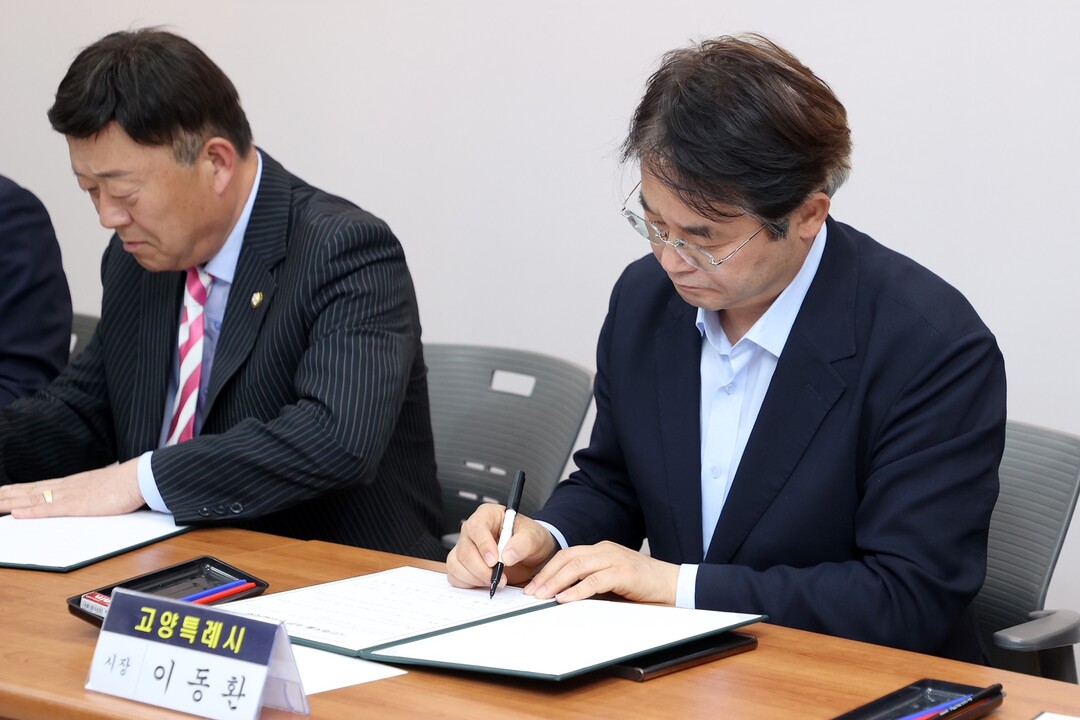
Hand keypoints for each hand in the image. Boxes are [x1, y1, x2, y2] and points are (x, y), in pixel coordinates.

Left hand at [0, 458, 144, 517]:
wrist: (139, 478)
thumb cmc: (125, 483)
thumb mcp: (101, 487)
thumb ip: (89, 492)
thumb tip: (86, 496)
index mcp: (71, 484)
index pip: (36, 487)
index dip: (16, 490)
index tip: (1, 492)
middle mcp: (66, 487)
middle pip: (28, 492)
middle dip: (5, 496)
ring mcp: (70, 495)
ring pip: (32, 500)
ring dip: (9, 503)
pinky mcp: (77, 506)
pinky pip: (49, 509)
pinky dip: (30, 512)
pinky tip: (16, 514)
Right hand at [446, 503, 556, 589]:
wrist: (530, 555)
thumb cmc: (529, 539)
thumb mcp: (534, 537)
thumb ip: (523, 543)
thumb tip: (507, 556)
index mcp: (487, 515)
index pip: (477, 526)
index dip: (483, 545)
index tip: (495, 561)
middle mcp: (472, 530)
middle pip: (465, 549)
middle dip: (481, 568)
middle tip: (499, 578)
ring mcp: (465, 547)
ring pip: (457, 563)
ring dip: (475, 577)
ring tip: (494, 581)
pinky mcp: (462, 564)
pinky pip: (455, 575)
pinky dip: (468, 583)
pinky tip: (484, 583)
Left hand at [523, 541, 679, 604]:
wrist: (671, 583)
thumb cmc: (641, 584)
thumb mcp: (611, 581)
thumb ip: (590, 584)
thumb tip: (563, 596)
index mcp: (600, 550)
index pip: (566, 555)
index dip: (548, 570)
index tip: (533, 585)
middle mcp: (605, 550)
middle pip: (567, 558)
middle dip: (546, 575)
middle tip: (532, 592)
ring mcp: (614, 559)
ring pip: (577, 567)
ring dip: (556, 582)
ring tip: (542, 596)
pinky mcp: (623, 572)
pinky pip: (594, 580)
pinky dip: (577, 590)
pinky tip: (565, 598)